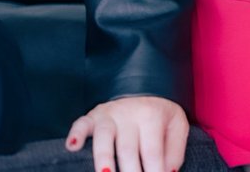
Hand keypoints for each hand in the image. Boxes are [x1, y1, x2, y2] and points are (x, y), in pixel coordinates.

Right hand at [64, 95, 188, 171]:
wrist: (144, 87)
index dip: (153, 171)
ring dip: (103, 158)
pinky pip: (81, 123)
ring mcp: (109, 115)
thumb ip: (175, 151)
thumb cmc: (160, 115)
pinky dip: (76, 134)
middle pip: (127, 149)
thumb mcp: (177, 126)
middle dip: (129, 171)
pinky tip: (72, 146)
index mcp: (153, 116)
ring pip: (104, 138)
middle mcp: (130, 114)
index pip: (152, 151)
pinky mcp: (92, 116)